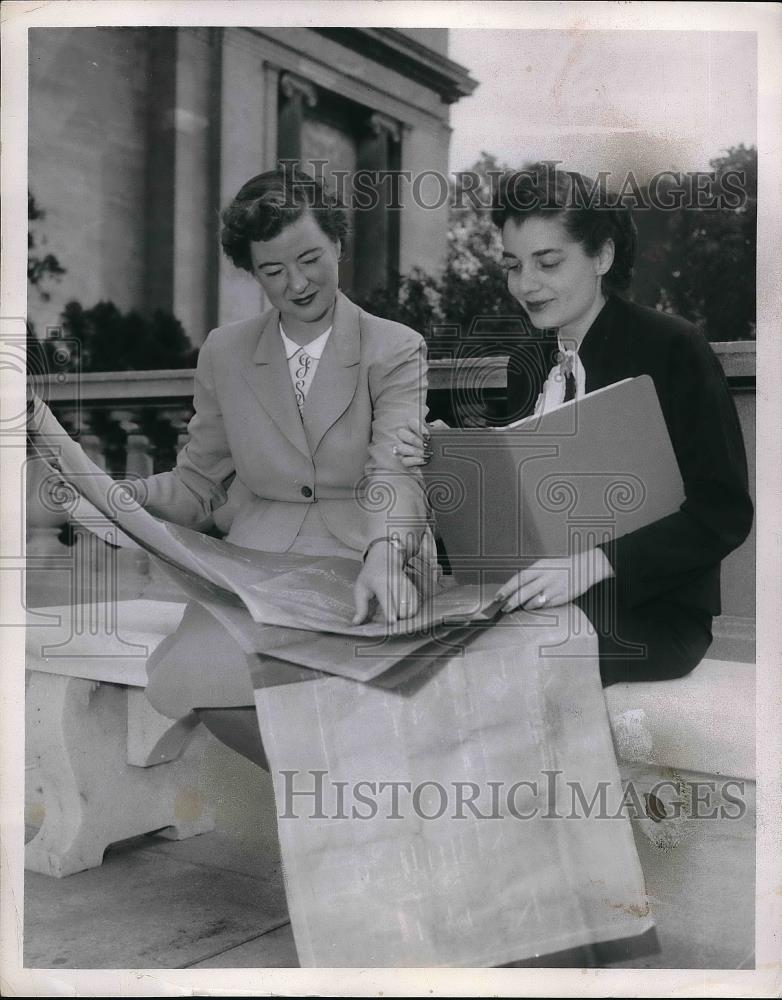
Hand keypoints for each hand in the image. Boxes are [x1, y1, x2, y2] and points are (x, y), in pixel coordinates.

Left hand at [352, 540, 420, 624]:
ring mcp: (405, 583)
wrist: (385, 557)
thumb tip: (356, 623)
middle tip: (392, 618)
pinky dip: (411, 610)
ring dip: (406, 614)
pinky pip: (416, 602)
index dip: (390, 610)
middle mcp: (395, 582)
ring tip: (398, 615)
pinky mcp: (411, 586)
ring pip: (411, 604)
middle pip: (402, 604)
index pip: (386, 597)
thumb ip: (360, 607)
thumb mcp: (360, 588)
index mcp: (380, 582)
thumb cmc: (370, 576)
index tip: (393, 621)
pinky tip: (405, 612)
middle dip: (399, 616)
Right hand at [392, 418, 448, 467]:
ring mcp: (405, 450)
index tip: (428, 436)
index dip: (418, 428)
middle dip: (414, 440)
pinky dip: (415, 460)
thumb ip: (439, 426)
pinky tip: (425, 460)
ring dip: (415, 451)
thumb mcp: (445, 434)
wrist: (450, 462)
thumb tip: (432, 425)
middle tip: (427, 445)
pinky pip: (404, 461)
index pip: (411, 422)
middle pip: (401, 433)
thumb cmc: (445, 446)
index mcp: (416, 428)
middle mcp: (408, 437)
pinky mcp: (407, 462)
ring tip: (428, 454)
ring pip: (400, 448)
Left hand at [494, 549, 614, 612]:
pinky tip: (536, 605)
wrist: (584, 568)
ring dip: (525, 606)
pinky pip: (545, 606)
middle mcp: (547, 577)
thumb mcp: (545, 565)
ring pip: (533, 602)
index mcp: (540, 567)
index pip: (519, 578)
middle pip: (525, 592)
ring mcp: (554, 589)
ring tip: (521, 605)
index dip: (507, 588)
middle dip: (512, 602)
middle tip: (504, 607)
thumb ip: (531, 575)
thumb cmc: (562, 567)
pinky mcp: (561, 598)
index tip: (498, 596)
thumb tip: (514, 588)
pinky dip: (538, 607)